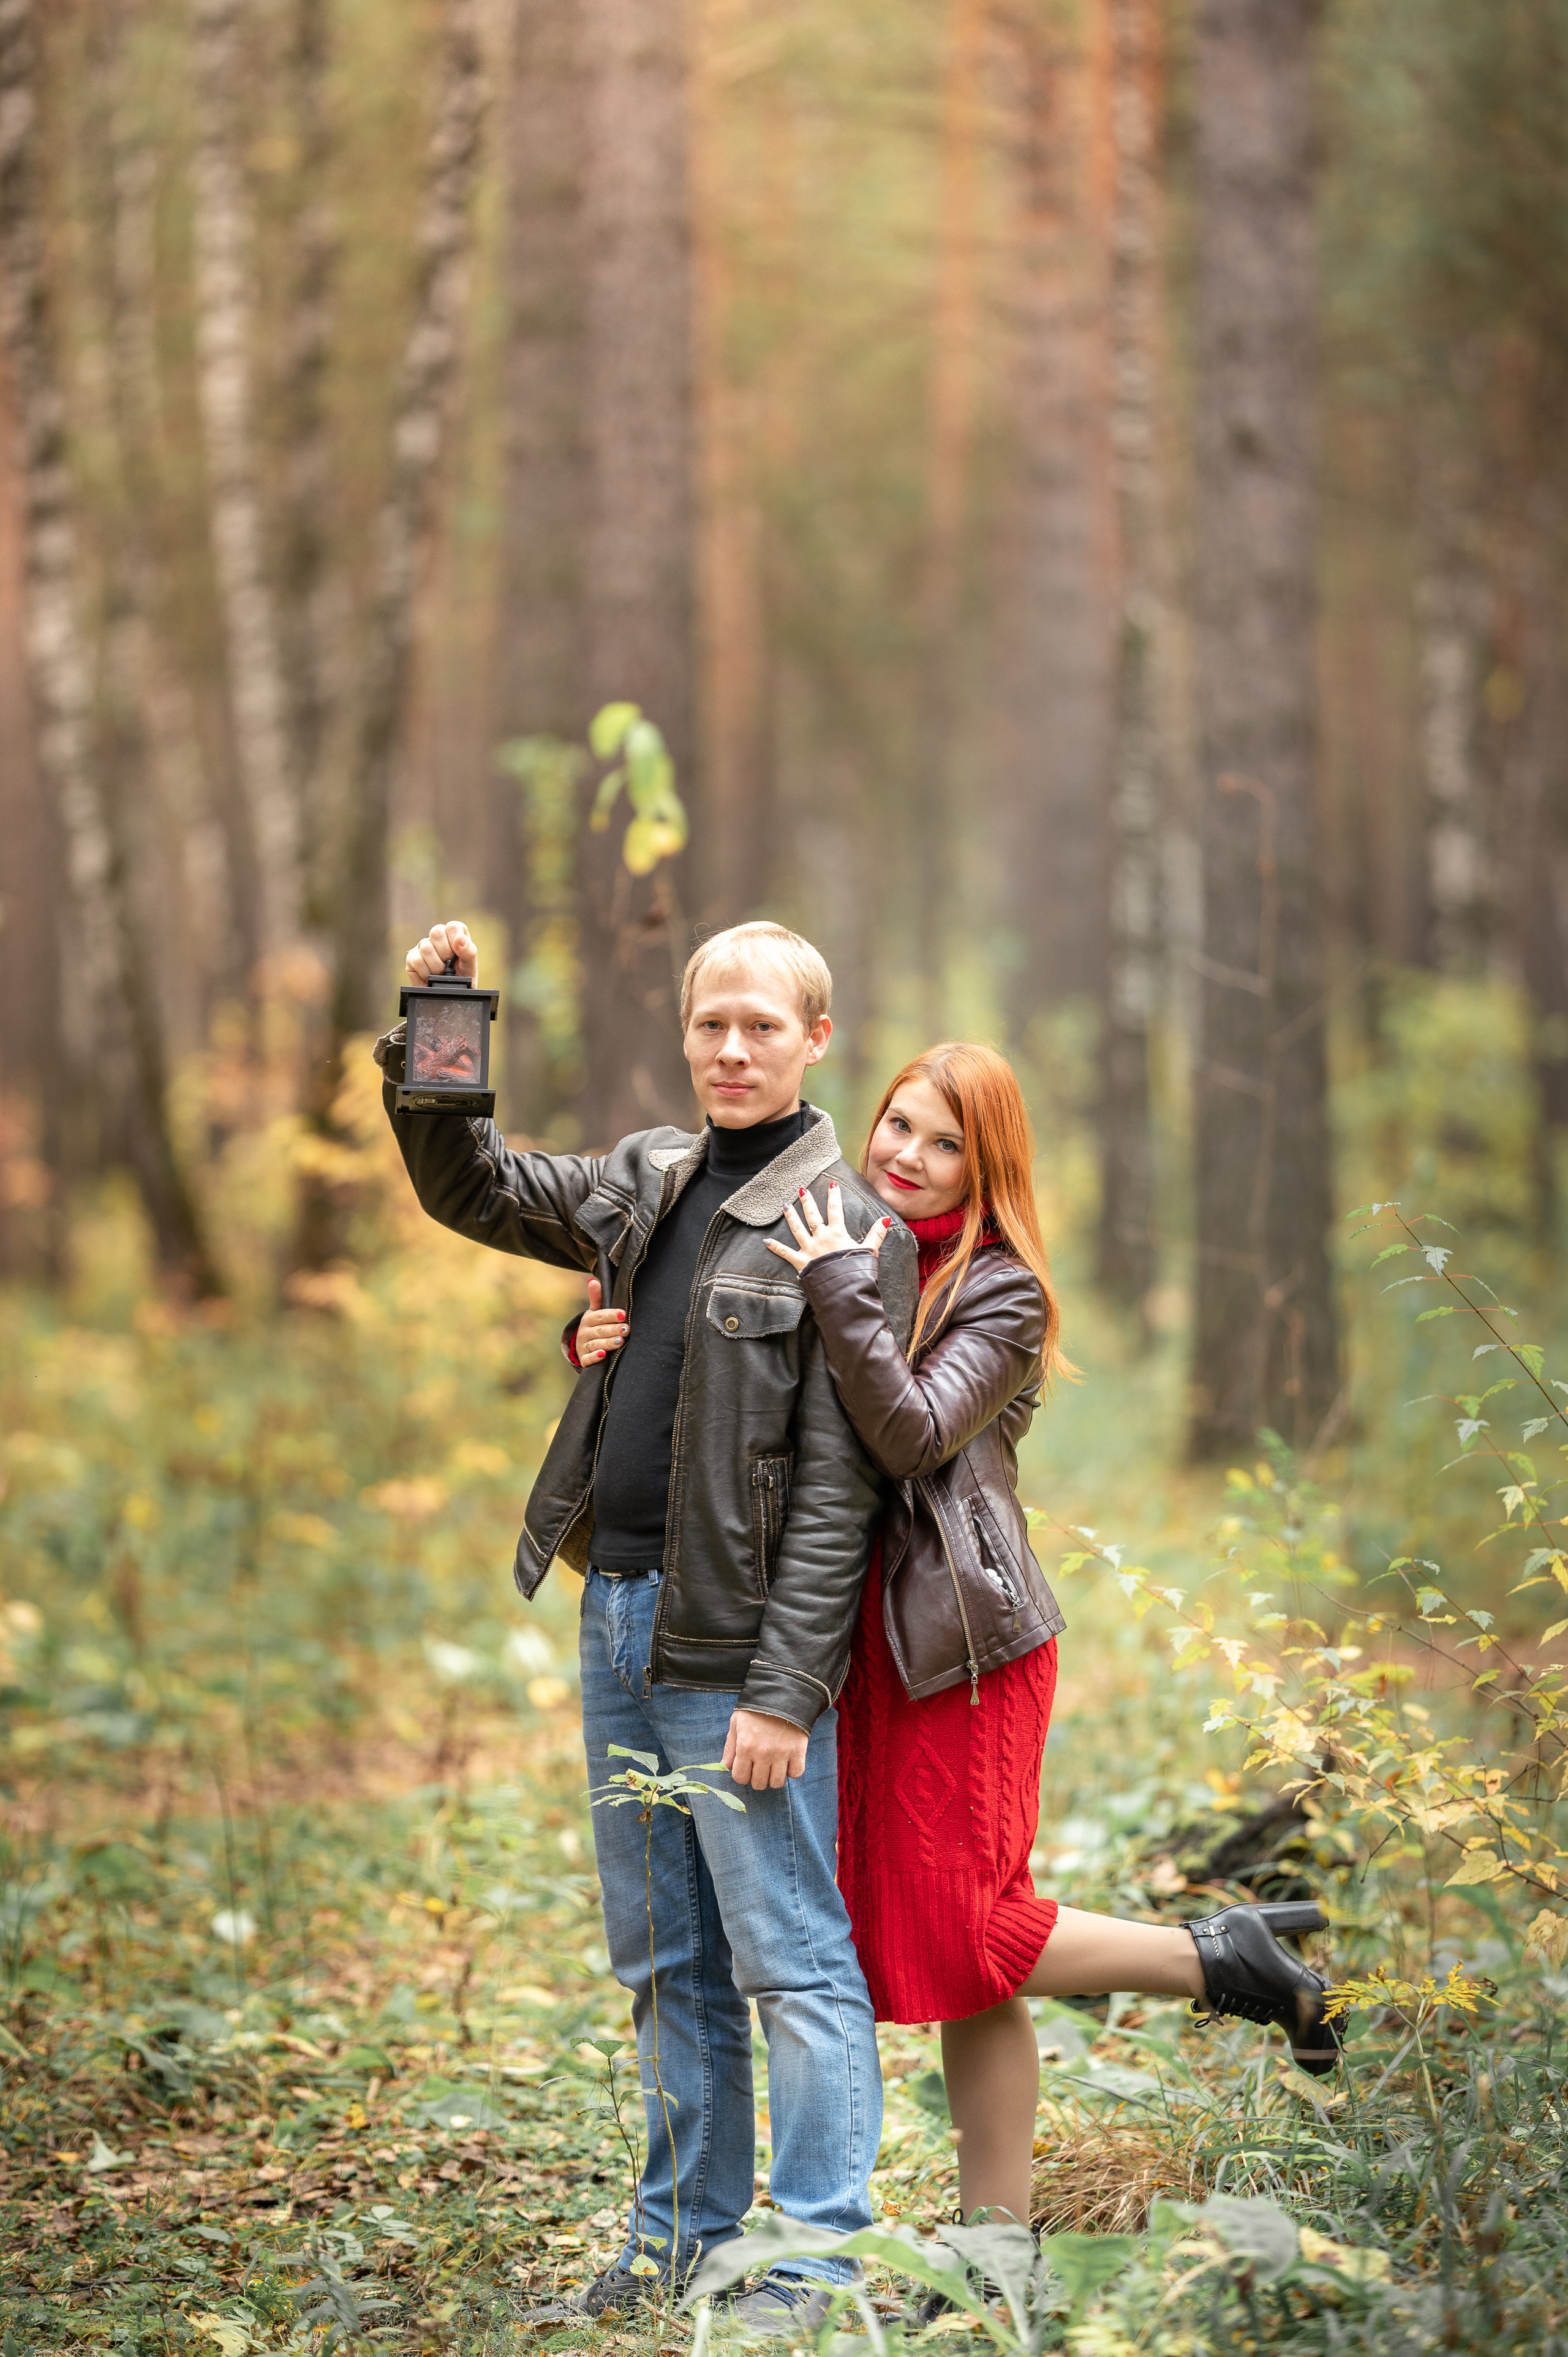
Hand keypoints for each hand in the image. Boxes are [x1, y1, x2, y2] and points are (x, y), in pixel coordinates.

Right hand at [405, 918, 477, 988]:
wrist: (451, 995)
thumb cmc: (462, 977)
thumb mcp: (470, 965)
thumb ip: (469, 950)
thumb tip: (460, 938)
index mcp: (453, 933)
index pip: (452, 926)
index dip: (455, 941)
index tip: (457, 955)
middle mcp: (437, 937)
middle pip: (436, 932)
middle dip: (446, 953)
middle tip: (449, 965)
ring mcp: (423, 946)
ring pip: (426, 947)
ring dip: (437, 965)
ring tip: (440, 972)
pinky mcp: (412, 958)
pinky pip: (417, 961)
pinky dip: (426, 972)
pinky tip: (430, 976)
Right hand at [577, 1277, 625, 1363]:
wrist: (584, 1346)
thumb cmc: (595, 1326)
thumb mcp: (595, 1312)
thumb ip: (596, 1298)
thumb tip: (592, 1280)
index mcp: (588, 1319)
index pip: (600, 1316)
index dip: (611, 1315)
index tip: (623, 1315)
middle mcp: (584, 1332)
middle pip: (600, 1330)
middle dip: (613, 1330)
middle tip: (626, 1329)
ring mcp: (583, 1346)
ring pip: (596, 1344)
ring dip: (608, 1343)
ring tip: (620, 1341)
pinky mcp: (584, 1359)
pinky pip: (587, 1359)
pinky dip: (595, 1357)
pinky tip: (603, 1355)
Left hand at [723, 1707, 808, 1788]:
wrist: (783, 1693)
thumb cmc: (756, 1708)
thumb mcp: (736, 1722)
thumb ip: (730, 1746)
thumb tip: (725, 1766)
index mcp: (746, 1746)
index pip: (740, 1778)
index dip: (742, 1774)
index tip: (746, 1767)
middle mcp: (763, 1753)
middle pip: (759, 1784)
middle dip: (757, 1777)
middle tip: (760, 1766)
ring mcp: (782, 1753)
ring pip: (777, 1783)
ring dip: (774, 1777)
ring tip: (774, 1765)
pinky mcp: (798, 1750)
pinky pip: (796, 1774)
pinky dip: (792, 1770)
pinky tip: (787, 1761)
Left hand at [767, 1179, 889, 1273]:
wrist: (844, 1289)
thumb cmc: (857, 1271)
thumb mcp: (869, 1251)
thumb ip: (876, 1234)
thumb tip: (884, 1219)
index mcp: (837, 1234)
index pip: (835, 1210)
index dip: (834, 1197)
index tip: (832, 1186)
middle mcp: (821, 1238)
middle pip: (812, 1215)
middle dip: (807, 1201)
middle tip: (801, 1189)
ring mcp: (809, 1249)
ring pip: (797, 1229)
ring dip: (790, 1217)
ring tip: (785, 1205)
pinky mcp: (800, 1262)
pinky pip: (785, 1253)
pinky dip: (775, 1247)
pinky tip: (765, 1242)